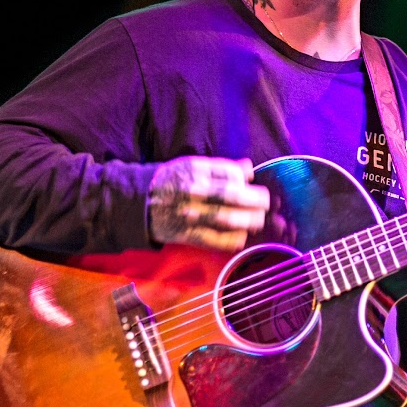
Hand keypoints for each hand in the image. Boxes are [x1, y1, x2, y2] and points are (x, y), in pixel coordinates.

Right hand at [147, 157, 269, 251]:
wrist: (140, 202)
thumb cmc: (172, 181)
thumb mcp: (192, 166)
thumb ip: (221, 168)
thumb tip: (248, 169)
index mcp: (195, 170)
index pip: (230, 173)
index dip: (245, 180)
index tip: (252, 185)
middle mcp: (193, 191)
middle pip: (232, 196)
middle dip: (255, 201)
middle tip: (265, 203)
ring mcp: (190, 214)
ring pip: (227, 219)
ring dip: (248, 221)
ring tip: (257, 220)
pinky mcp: (187, 234)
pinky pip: (216, 240)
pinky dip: (232, 240)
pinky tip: (241, 236)